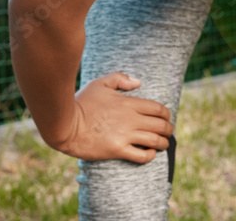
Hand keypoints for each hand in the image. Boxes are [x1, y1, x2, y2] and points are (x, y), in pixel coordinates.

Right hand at [51, 71, 173, 162]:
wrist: (66, 124)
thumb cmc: (82, 102)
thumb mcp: (99, 83)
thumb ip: (120, 79)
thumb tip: (138, 82)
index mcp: (128, 103)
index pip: (158, 109)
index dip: (166, 114)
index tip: (166, 117)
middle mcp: (130, 120)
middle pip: (160, 125)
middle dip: (168, 129)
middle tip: (168, 131)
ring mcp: (125, 136)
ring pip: (155, 141)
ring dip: (163, 143)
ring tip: (163, 143)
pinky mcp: (118, 150)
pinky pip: (142, 156)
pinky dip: (150, 155)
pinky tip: (150, 152)